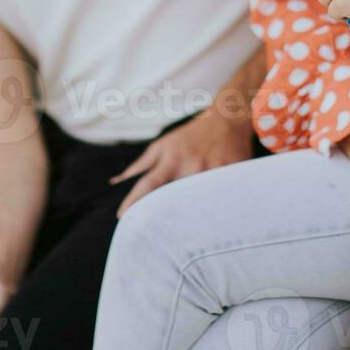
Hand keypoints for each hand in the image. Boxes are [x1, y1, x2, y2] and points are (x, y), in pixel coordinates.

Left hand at [110, 110, 252, 217]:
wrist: (227, 119)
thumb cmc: (190, 135)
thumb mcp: (163, 145)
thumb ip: (141, 165)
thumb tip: (116, 182)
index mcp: (171, 159)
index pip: (148, 184)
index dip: (133, 201)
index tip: (122, 216)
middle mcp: (191, 165)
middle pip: (174, 198)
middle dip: (164, 214)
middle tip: (155, 231)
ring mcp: (213, 170)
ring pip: (200, 201)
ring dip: (192, 214)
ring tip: (187, 231)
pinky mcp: (232, 173)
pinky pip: (222, 196)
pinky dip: (216, 206)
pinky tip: (216, 215)